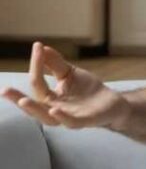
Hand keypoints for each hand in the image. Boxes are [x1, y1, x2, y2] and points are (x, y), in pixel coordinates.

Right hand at [1, 42, 130, 131]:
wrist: (112, 102)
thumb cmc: (87, 89)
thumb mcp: (69, 73)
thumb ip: (55, 64)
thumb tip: (41, 46)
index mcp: (49, 98)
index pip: (37, 82)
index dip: (37, 64)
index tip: (37, 46)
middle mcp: (54, 110)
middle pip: (33, 106)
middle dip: (17, 99)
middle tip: (4, 90)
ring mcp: (68, 117)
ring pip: (46, 118)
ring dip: (34, 110)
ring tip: (22, 100)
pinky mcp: (83, 122)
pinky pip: (70, 122)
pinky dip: (62, 117)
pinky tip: (55, 110)